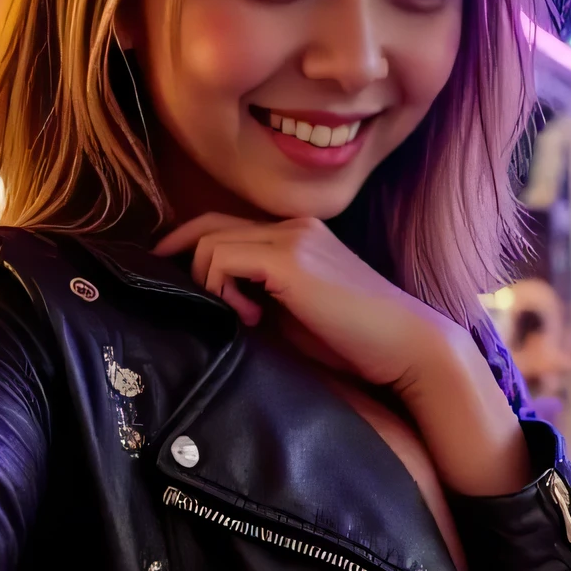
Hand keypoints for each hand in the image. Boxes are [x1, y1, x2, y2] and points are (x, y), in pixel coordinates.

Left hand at [154, 213, 450, 389]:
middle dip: (177, 251)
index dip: (188, 243)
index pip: (227, 224)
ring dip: (209, 283)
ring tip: (244, 318)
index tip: (167, 272)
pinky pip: (223, 259)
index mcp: (298, 235)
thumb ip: (260, 297)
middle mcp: (293, 226)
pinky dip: (222, 289)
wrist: (408, 347)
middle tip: (162, 283)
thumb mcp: (297, 314)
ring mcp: (292, 238)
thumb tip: (211, 306)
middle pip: (209, 223)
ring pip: (210, 241)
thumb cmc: (357, 342)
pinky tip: (252, 318)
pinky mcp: (290, 260)